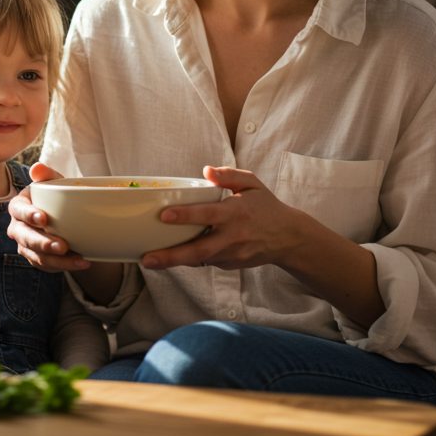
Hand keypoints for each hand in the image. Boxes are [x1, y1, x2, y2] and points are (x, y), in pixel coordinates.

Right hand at [6, 163, 91, 271]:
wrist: (63, 218)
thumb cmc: (55, 197)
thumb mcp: (53, 183)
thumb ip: (46, 175)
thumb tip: (37, 168)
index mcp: (19, 206)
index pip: (19, 210)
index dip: (28, 214)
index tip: (43, 218)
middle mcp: (18, 228)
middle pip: (25, 238)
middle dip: (43, 243)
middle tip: (63, 246)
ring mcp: (26, 246)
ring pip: (37, 256)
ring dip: (58, 260)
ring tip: (79, 259)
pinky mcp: (37, 259)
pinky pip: (48, 266)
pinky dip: (65, 266)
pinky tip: (82, 262)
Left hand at [140, 165, 307, 270]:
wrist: (288, 237)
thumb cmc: (265, 207)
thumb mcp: (252, 183)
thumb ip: (229, 175)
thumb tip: (205, 171)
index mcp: (236, 213)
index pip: (207, 214)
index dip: (185, 215)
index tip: (164, 215)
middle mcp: (232, 236)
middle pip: (198, 250)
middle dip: (171, 256)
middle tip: (147, 258)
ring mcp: (231, 254)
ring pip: (199, 260)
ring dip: (174, 262)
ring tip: (150, 260)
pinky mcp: (230, 264)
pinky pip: (206, 261)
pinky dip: (190, 258)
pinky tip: (173, 255)